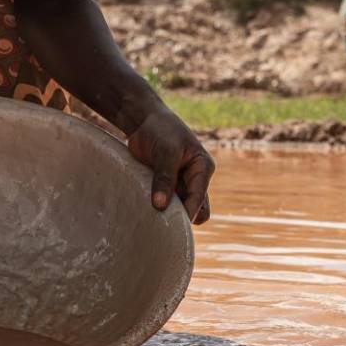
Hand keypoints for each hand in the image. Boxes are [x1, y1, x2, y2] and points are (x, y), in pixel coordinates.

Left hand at [125, 106, 213, 223]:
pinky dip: (156, 208)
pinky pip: (165, 204)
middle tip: (161, 220)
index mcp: (202, 169)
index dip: (188, 212)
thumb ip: (164, 178)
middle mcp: (195, 180)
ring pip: (180, 209)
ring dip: (168, 214)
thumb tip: (160, 206)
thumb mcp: (166, 151)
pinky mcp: (166, 187)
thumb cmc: (161, 130)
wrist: (145, 121)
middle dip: (182, 217)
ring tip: (150, 216)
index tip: (173, 224)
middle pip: (196, 210)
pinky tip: (143, 209)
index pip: (199, 198)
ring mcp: (180, 185)